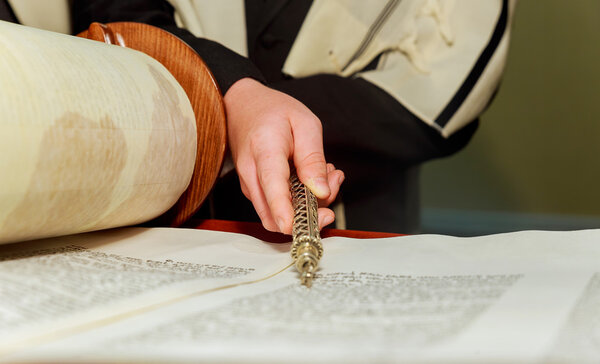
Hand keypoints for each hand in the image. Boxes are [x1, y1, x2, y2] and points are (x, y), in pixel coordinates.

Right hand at [223, 78, 343, 233]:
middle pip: (275, 215)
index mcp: (264, 150)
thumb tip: (321, 192)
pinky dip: (299, 200)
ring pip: (279, 215)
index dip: (284, 212)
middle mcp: (251, 174)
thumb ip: (313, 158)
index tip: (298, 226)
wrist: (242, 107)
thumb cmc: (272, 112)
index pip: (272, 187)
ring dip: (309, 204)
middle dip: (310, 214)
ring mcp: (250, 186)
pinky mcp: (255, 191)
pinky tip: (312, 177)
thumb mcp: (305, 123)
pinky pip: (278, 206)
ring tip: (326, 174)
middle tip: (333, 186)